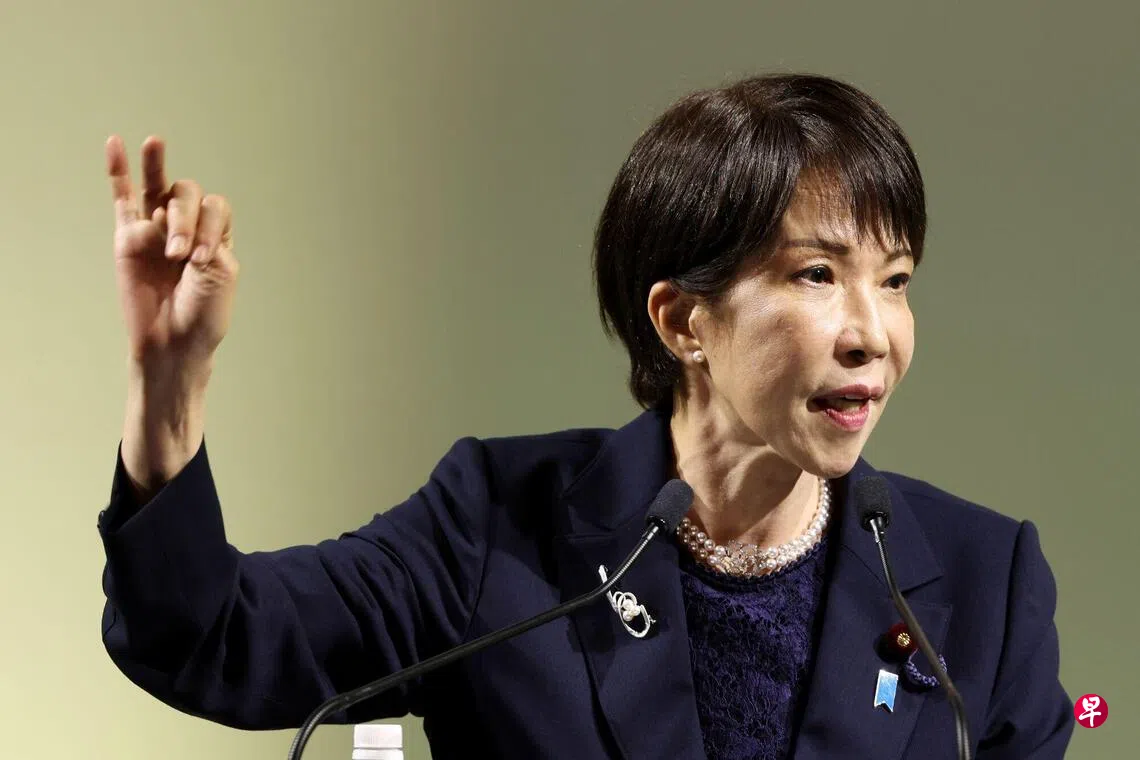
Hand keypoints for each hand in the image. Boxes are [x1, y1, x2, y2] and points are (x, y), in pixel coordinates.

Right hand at [107, 135, 239, 491]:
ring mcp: (156, 230)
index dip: (207, 226)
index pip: (214, 206)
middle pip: (186, 195)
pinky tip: (117, 144)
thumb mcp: (221, 274)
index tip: (201, 261)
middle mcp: (187, 227)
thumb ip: (206, 239)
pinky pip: (122, 199)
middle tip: (179, 256)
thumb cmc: (203, 315)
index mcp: (216, 235)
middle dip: (185, 221)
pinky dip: (118, 171)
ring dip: (156, 166)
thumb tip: (170, 215)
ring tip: (156, 143)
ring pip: (157, 188)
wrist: (174, 343)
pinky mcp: (128, 238)